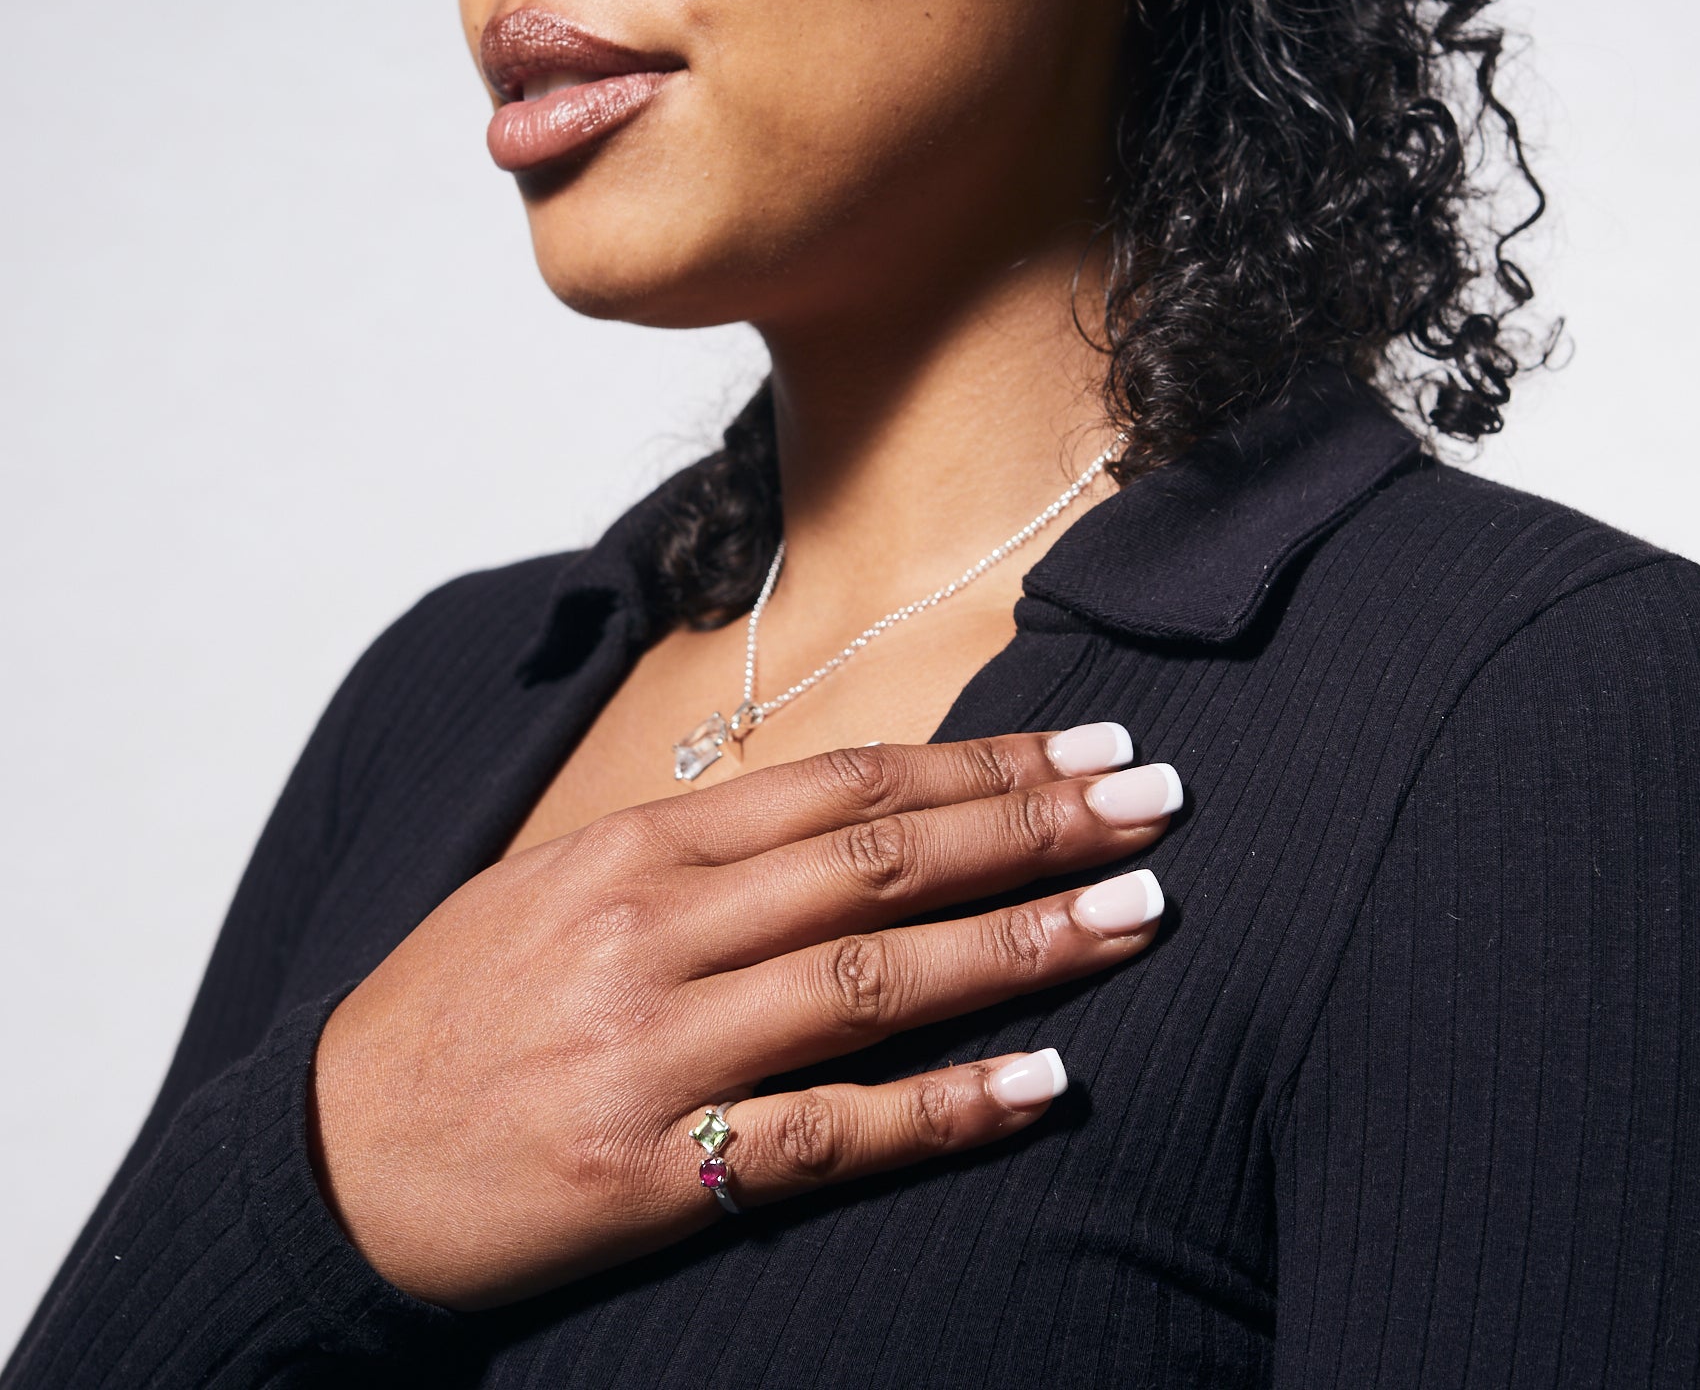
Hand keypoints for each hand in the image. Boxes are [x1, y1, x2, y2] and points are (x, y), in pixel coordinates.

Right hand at [309, 724, 1179, 1308]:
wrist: (327, 1156)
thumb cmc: (465, 1002)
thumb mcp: (567, 881)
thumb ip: (706, 848)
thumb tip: (859, 810)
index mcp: (639, 843)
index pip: (847, 783)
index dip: (981, 762)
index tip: (1087, 746)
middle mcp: (655, 928)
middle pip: (881, 861)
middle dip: (1030, 825)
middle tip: (1155, 802)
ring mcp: (655, 1048)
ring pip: (872, 978)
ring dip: (1020, 943)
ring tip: (1137, 913)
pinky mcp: (653, 1171)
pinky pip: (825, 1133)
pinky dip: (943, 1107)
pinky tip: (1044, 1084)